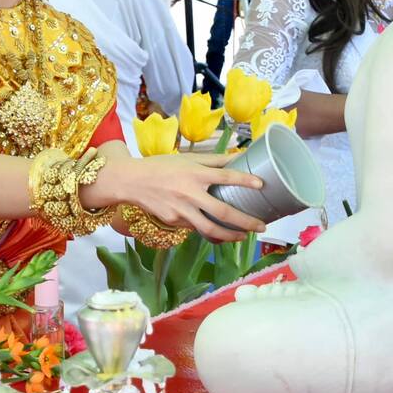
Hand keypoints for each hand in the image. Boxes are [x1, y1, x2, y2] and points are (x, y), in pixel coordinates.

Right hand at [94, 153, 265, 242]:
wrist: (131, 181)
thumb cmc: (162, 166)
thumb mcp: (187, 158)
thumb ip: (213, 160)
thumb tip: (239, 156)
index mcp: (194, 173)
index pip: (225, 176)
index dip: (244, 180)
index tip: (261, 185)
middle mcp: (190, 193)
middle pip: (222, 211)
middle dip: (245, 221)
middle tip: (261, 226)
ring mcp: (181, 210)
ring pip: (210, 229)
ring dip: (230, 235)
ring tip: (244, 236)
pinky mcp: (173, 221)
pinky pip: (195, 229)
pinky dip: (210, 233)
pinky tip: (221, 234)